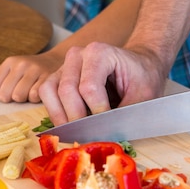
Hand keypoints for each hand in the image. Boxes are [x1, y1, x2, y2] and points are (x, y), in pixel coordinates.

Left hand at [0, 52, 62, 102]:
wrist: (55, 61)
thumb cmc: (28, 70)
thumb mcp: (10, 71)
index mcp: (10, 62)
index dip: (0, 92)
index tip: (9, 88)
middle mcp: (22, 64)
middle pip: (6, 95)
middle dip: (12, 98)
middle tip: (19, 91)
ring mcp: (36, 70)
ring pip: (19, 97)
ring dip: (24, 99)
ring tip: (29, 91)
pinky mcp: (48, 78)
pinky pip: (34, 97)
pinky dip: (35, 99)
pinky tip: (38, 92)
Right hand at [38, 42, 167, 124]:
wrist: (140, 66)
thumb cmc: (143, 78)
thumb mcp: (143, 95)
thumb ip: (125, 114)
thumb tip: (106, 136)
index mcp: (99, 52)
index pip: (89, 88)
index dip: (97, 113)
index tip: (110, 127)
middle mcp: (78, 55)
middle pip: (67, 91)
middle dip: (78, 119)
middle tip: (91, 136)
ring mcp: (65, 65)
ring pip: (50, 91)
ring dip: (61, 116)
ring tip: (78, 132)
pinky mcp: (58, 76)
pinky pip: (46, 94)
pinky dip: (55, 112)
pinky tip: (69, 124)